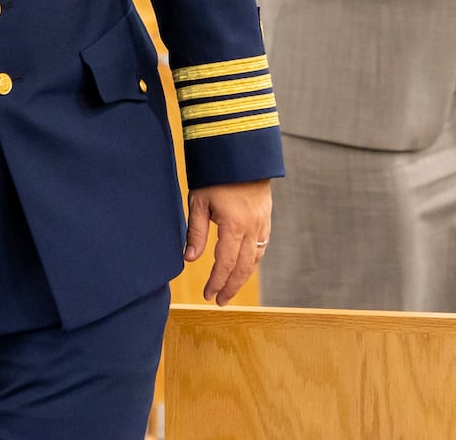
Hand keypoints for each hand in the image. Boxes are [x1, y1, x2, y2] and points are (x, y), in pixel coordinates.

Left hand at [184, 179, 271, 305]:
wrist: (241, 153)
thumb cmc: (215, 176)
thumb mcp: (199, 202)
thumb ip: (196, 233)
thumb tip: (189, 259)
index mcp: (234, 225)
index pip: (226, 264)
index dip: (217, 282)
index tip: (208, 295)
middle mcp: (252, 228)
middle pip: (244, 267)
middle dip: (231, 287)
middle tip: (220, 302)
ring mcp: (262, 223)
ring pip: (255, 258)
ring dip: (243, 277)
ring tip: (230, 289)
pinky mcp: (266, 217)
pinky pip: (262, 245)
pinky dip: (253, 261)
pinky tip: (245, 267)